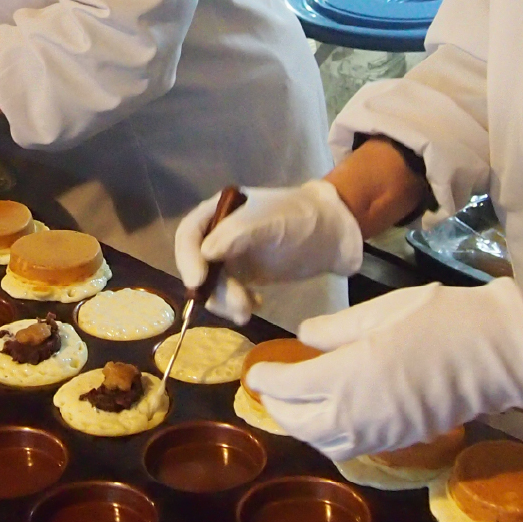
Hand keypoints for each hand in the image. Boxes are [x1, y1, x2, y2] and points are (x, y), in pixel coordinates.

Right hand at [173, 180, 363, 323]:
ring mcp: (232, 256)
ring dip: (225, 301)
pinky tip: (256, 305)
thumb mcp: (271, 222)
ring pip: (213, 284)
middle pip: (197, 264)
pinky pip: (229, 294)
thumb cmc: (303, 217)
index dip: (188, 257)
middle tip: (235, 304)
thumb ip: (238, 234)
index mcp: (219, 211)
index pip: (190, 234)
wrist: (334, 234)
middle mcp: (219, 234)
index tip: (198, 281)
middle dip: (212, 287)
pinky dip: (237, 304)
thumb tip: (205, 252)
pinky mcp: (245, 275)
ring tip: (248, 310)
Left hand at [244, 278, 522, 459]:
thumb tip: (303, 338)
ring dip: (301, 427)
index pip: (288, 388)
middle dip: (277, 407)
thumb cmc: (440, 320)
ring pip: (322, 443)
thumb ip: (334, 329)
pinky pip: (351, 449)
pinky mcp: (400, 441)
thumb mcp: (380, 311)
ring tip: (297, 404)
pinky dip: (330, 438)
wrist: (496, 353)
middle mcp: (357, 414)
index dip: (266, 380)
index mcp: (347, 376)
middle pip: (298, 423)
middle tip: (271, 388)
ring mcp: (380, 433)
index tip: (256, 371)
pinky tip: (332, 417)